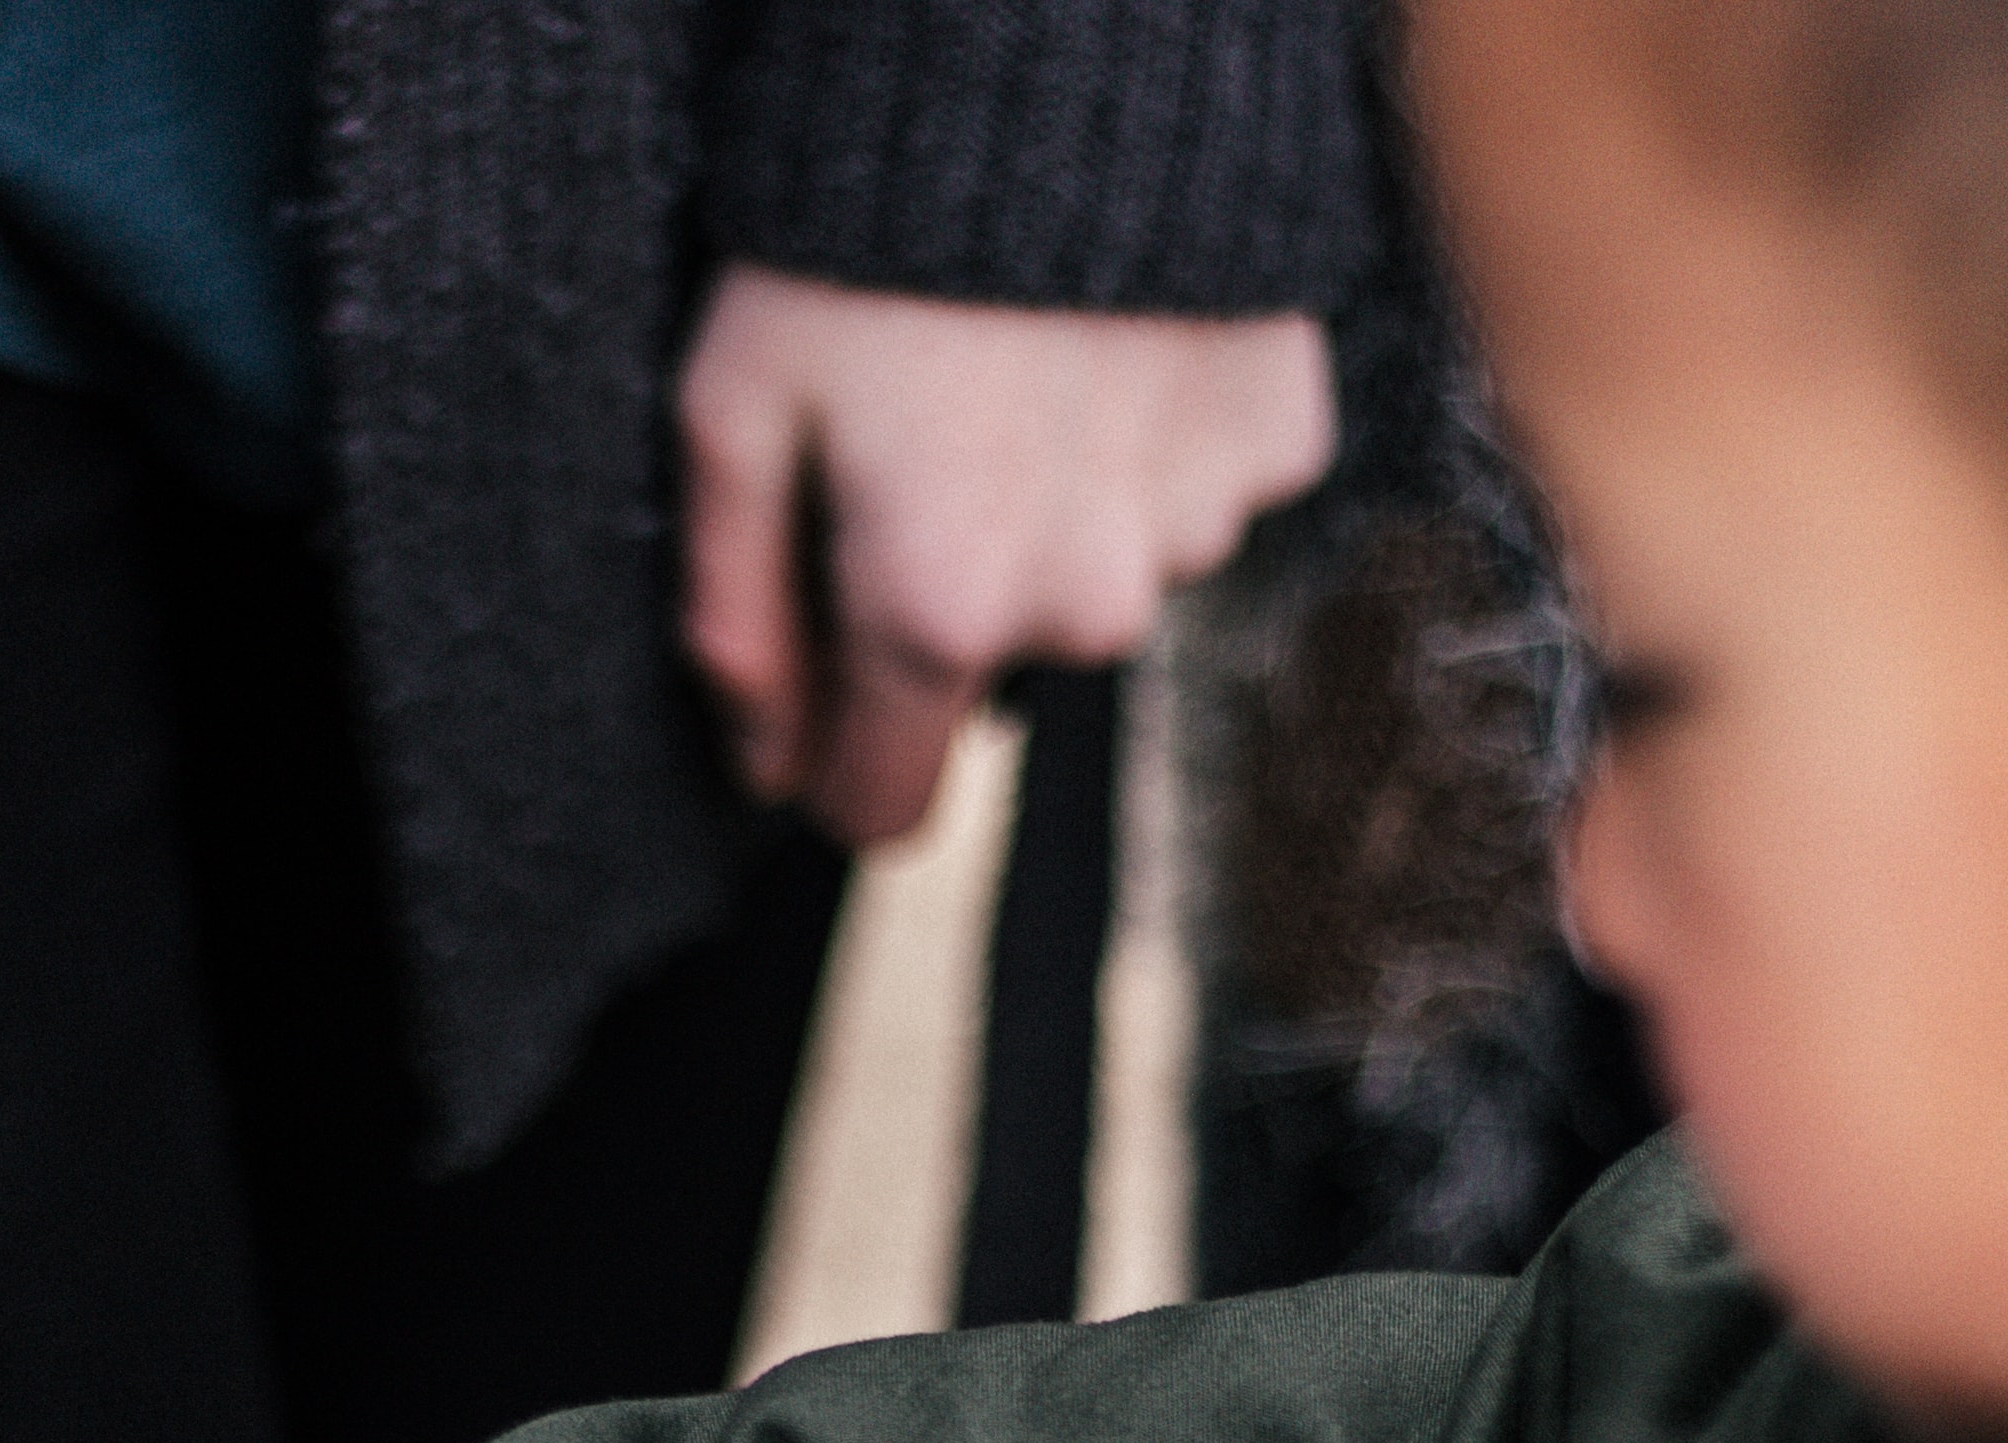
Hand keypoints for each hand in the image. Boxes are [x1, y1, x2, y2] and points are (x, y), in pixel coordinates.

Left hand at [679, 267, 1336, 844]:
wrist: (1063, 58)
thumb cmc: (857, 230)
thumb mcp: (730, 409)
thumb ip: (735, 612)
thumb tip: (763, 765)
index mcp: (937, 610)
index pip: (884, 803)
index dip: (833, 759)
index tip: (816, 696)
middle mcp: (1084, 604)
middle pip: (996, 669)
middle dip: (949, 592)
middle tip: (915, 441)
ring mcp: (1196, 526)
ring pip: (1103, 574)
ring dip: (1058, 507)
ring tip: (1014, 371)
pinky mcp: (1277, 440)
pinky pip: (1199, 484)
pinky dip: (1150, 436)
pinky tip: (1107, 342)